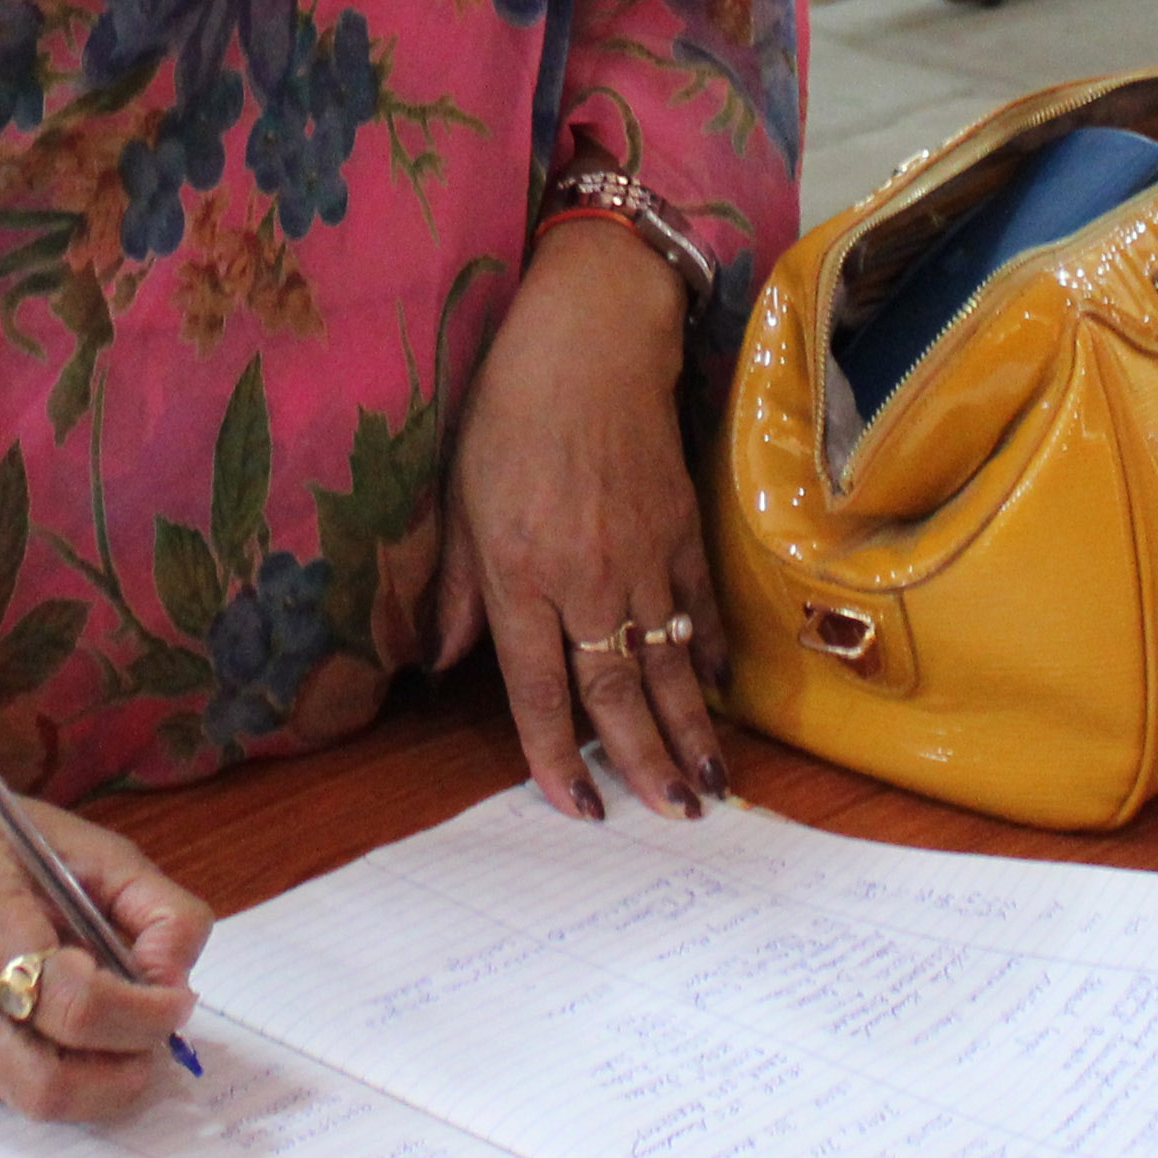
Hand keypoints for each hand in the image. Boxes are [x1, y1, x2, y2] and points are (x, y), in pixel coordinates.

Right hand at [0, 759, 213, 1125]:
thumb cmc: (7, 842)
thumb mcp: (99, 850)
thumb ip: (158, 910)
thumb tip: (176, 984)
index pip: (73, 1006)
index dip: (144, 1016)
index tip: (178, 1001)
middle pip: (49, 1087)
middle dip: (123, 1074)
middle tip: (156, 1035)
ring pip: (36, 1104)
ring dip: (100, 1081)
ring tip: (123, 1030)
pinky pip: (19, 1091)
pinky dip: (69, 1070)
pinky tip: (75, 1026)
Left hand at [432, 219, 725, 823]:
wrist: (591, 341)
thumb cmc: (508, 412)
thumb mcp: (458, 500)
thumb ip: (454, 590)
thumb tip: (440, 666)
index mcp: (520, 577)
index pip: (540, 690)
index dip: (556, 757)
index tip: (579, 807)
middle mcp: (586, 579)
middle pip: (617, 693)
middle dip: (645, 763)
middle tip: (675, 817)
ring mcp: (644, 557)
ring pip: (670, 663)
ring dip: (691, 729)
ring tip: (711, 785)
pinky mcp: (682, 529)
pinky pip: (699, 608)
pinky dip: (710, 653)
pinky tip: (717, 691)